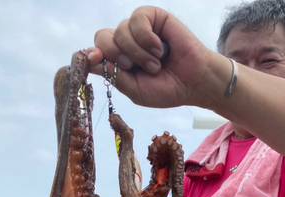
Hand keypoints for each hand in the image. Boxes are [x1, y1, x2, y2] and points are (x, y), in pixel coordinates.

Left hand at [87, 6, 217, 108]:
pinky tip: (159, 49)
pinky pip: (137, 19)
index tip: (94, 59)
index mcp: (119, 61)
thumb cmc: (167, 89)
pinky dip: (146, 37)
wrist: (194, 82)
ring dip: (137, 52)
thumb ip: (114, 76)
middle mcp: (126, 43)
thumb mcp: (135, 90)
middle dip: (115, 54)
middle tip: (132, 67)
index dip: (91, 54)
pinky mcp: (153, 17)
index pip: (95, 51)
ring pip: (120, 30)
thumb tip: (90, 60)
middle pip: (102, 37)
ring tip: (155, 64)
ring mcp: (139, 29)